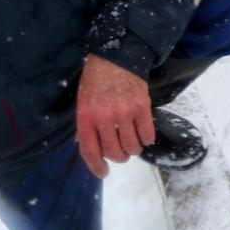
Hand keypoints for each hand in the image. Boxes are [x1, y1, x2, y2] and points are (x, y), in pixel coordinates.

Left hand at [76, 54, 154, 177]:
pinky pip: (147, 134)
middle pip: (114, 152)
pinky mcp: (142, 107)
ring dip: (133, 150)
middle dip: (119, 157)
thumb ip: (85, 124)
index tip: (103, 172)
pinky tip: (144, 135)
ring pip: (132, 147)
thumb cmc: (96, 79)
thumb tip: (90, 147)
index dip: (96, 166)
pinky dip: (147, 139)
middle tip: (121, 153)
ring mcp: (124, 113)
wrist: (117, 56)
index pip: (90, 150)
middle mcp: (105, 118)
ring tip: (132, 143)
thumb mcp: (83, 101)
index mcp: (86, 116)